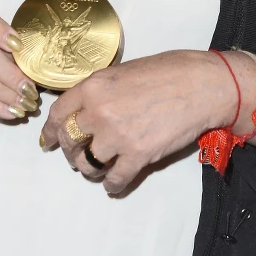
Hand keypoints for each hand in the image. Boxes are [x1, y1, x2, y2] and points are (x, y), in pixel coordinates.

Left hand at [40, 49, 248, 194]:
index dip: (51, 131)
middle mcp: (99, 111)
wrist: (206, 85)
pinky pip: (115, 179)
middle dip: (71, 152)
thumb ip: (103, 89)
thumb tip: (89, 107)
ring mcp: (117, 136)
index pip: (58, 114)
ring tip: (100, 169)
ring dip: (91, 170)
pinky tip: (116, 183)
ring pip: (87, 164)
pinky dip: (113, 185)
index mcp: (94, 86)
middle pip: (69, 141)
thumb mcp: (127, 70)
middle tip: (80, 156)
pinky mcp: (138, 155)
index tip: (48, 141)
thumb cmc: (173, 70)